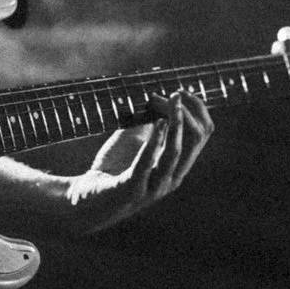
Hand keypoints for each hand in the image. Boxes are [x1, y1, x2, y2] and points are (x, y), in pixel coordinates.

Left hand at [69, 90, 213, 236]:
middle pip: (195, 140)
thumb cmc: (114, 166)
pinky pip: (147, 164)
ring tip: (172, 101)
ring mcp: (154, 186)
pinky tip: (158, 122)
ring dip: (176, 123)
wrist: (87, 197)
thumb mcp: (136, 137)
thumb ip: (150, 121)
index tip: (180, 92)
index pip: (203, 133)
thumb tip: (159, 96)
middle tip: (175, 93)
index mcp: (177, 166)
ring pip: (176, 152)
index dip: (196, 109)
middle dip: (189, 112)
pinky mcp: (132, 189)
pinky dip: (155, 141)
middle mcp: (172, 178)